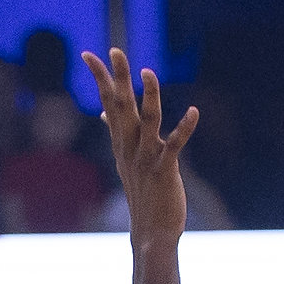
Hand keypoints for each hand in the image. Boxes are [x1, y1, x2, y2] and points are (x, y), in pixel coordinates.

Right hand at [82, 48, 200, 236]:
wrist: (151, 233)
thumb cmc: (142, 193)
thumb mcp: (125, 159)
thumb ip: (116, 132)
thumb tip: (104, 113)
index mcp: (121, 142)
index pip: (108, 103)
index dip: (100, 78)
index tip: (89, 54)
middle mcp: (129, 147)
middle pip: (121, 106)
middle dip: (117, 78)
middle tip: (115, 50)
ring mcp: (145, 159)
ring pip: (147, 121)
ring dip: (148, 96)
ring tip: (148, 72)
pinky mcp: (164, 171)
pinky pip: (174, 146)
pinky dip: (184, 129)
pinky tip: (194, 112)